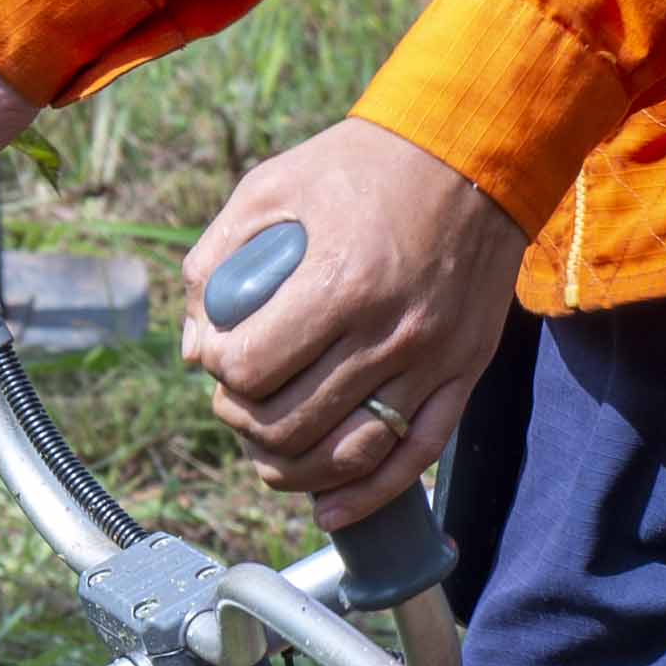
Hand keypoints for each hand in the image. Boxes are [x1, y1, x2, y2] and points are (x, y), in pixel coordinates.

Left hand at [184, 119, 520, 518]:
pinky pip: (413, 457)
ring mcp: (432, 359)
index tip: (216, 354)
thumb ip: (216, 262)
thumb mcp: (269, 188)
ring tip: (267, 452)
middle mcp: (387, 331)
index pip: (249, 371)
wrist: (472, 155)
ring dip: (291, 467)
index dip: (218, 372)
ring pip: (346, 453)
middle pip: (290, 422)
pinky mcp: (464, 374)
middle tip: (237, 398)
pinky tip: (328, 510)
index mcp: (338, 282)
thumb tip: (193, 346)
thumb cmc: (360, 166)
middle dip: (244, 421)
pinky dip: (365, 496)